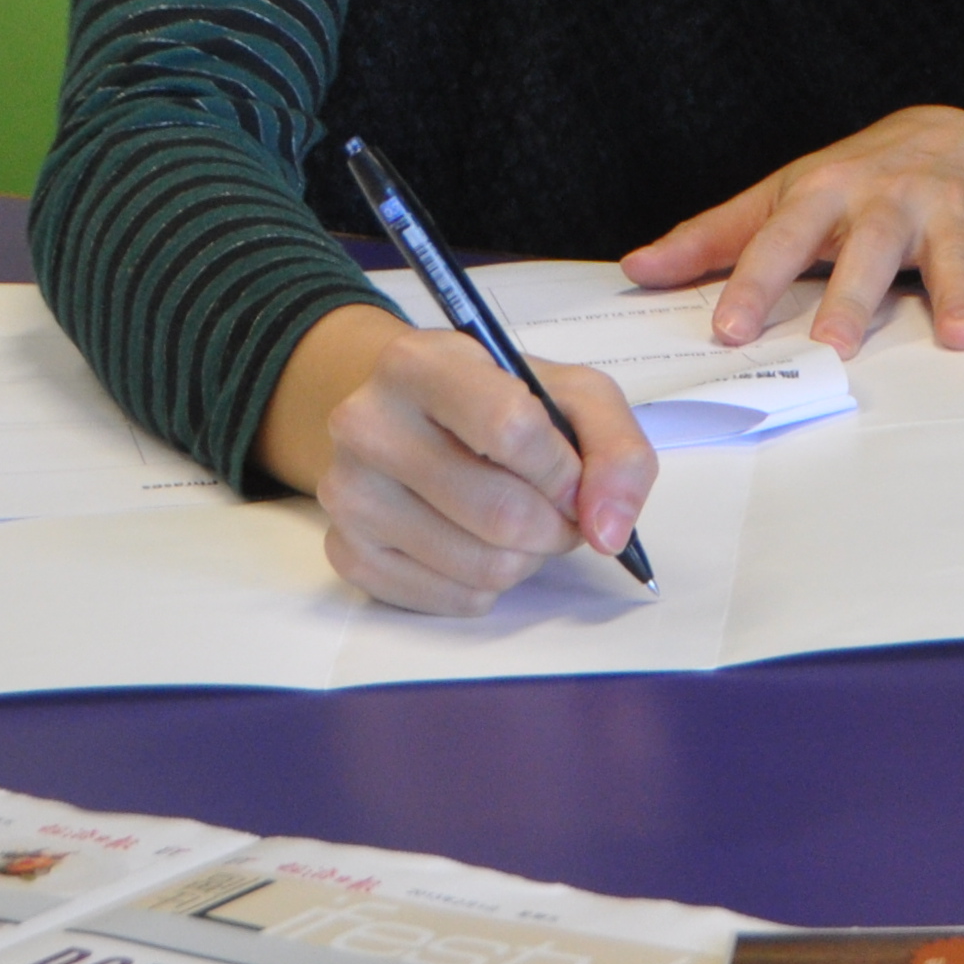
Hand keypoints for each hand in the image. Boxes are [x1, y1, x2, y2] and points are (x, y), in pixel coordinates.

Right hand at [259, 304, 658, 615]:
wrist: (410, 415)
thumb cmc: (498, 400)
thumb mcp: (573, 394)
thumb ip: (616, 451)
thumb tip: (608, 531)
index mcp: (419, 364)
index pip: (512, 430)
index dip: (565, 470)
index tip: (574, 476)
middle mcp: (366, 425)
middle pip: (502, 513)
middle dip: (557, 525)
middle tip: (559, 510)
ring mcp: (348, 493)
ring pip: (483, 566)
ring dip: (528, 558)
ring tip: (521, 523)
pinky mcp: (346, 553)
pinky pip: (452, 599)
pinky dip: (489, 584)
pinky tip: (479, 544)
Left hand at [621, 105, 963, 353]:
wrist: (948, 132)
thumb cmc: (853, 181)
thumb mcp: (781, 197)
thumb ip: (714, 238)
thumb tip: (637, 269)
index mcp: (824, 197)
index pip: (780, 242)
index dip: (753, 283)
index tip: (729, 328)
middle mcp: (885, 200)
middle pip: (866, 250)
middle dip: (851, 296)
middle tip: (834, 345)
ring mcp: (947, 210)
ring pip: (951, 254)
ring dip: (957, 294)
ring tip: (960, 339)